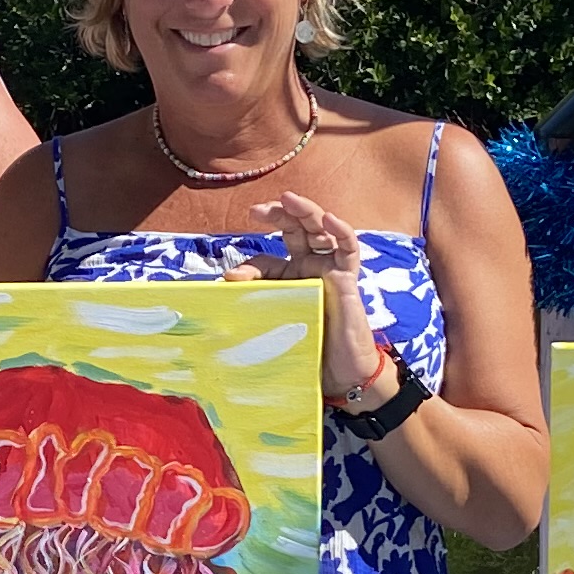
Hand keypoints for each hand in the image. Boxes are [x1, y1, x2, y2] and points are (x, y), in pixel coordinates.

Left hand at [224, 193, 386, 398]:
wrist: (340, 374)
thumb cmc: (307, 348)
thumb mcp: (274, 318)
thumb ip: (254, 296)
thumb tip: (226, 278)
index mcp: (289, 277)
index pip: (267, 259)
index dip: (250, 265)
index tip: (231, 277)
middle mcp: (310, 267)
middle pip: (296, 230)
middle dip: (278, 214)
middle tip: (257, 211)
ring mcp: (331, 269)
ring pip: (320, 230)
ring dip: (306, 211)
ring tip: (289, 199)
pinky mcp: (348, 278)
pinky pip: (348, 248)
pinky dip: (340, 231)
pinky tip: (328, 219)